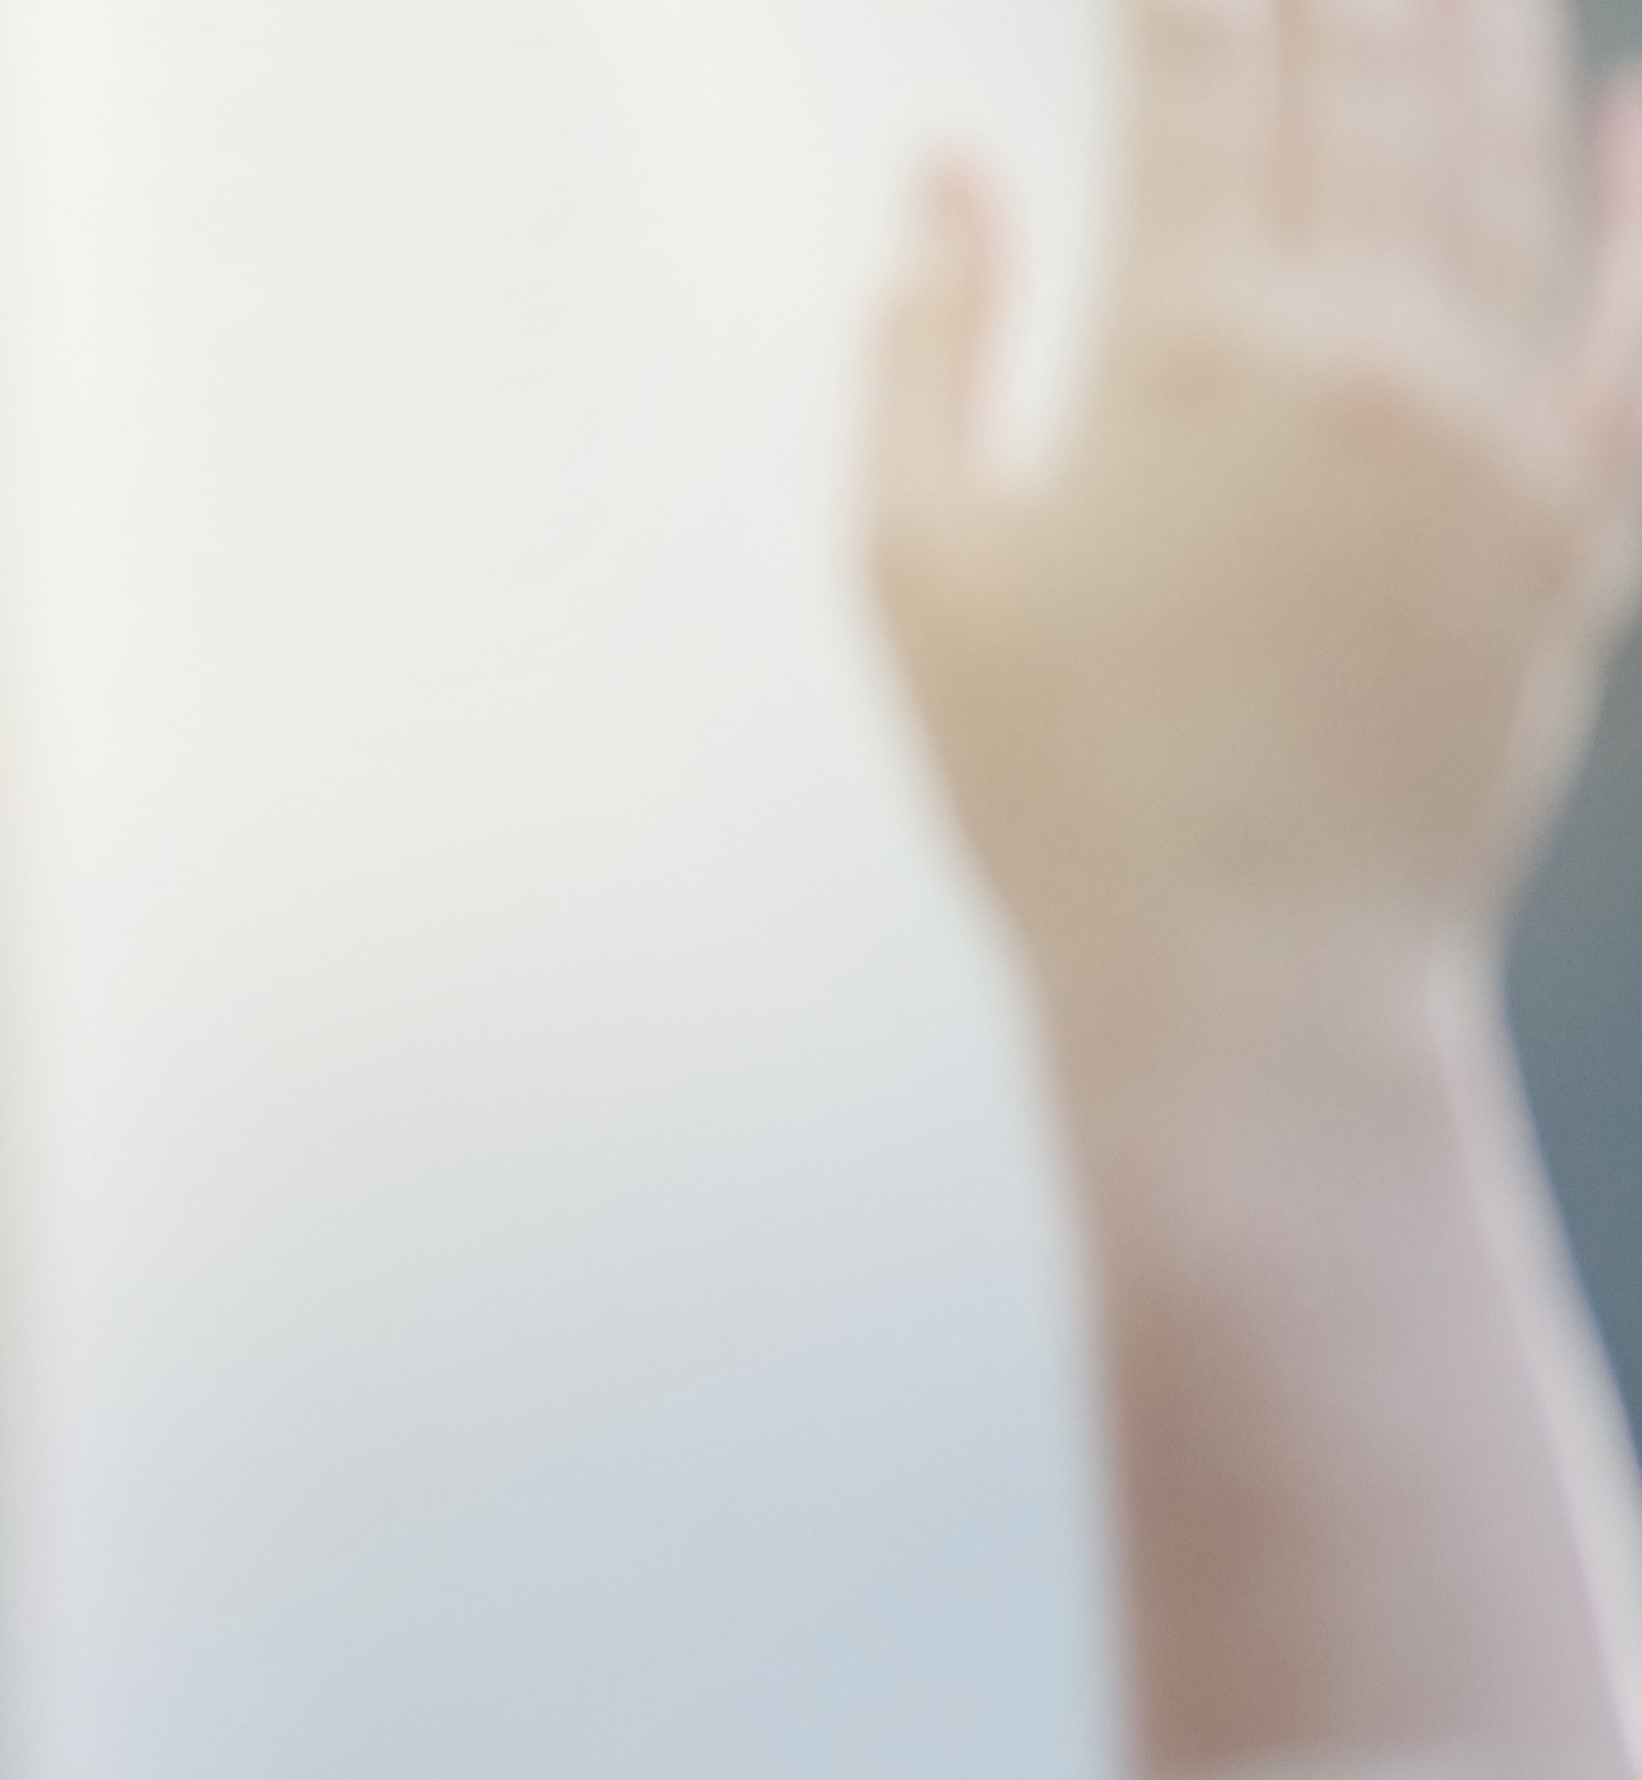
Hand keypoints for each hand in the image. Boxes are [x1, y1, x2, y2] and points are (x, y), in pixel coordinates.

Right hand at [872, 0, 1641, 1034]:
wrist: (1245, 979)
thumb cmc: (1055, 796)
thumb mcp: (916, 573)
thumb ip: (926, 354)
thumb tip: (940, 185)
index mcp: (1181, 353)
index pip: (1194, 73)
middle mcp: (1360, 350)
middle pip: (1365, 71)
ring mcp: (1492, 422)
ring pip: (1507, 149)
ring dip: (1479, 28)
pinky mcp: (1578, 511)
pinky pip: (1639, 319)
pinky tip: (1636, 114)